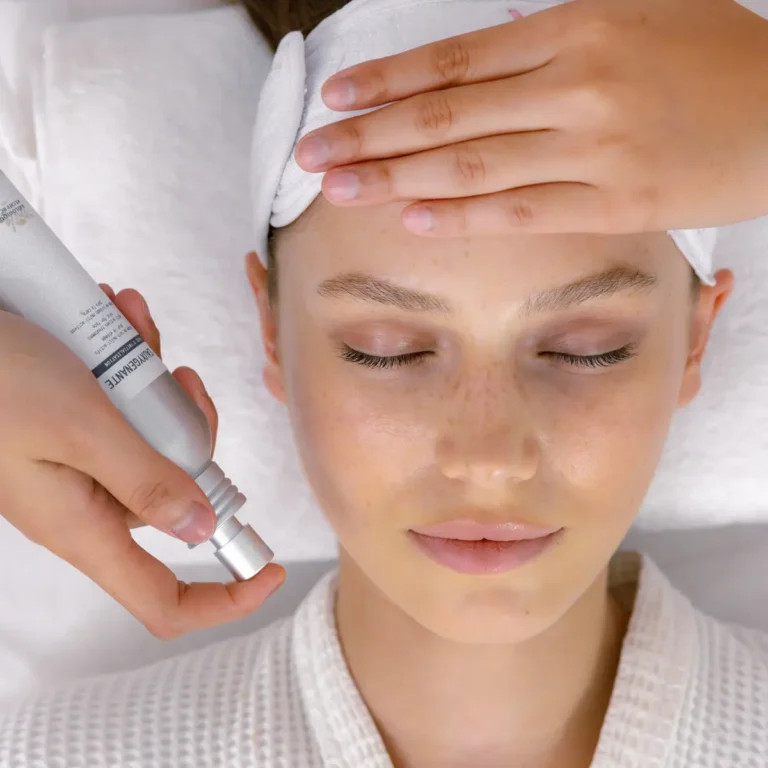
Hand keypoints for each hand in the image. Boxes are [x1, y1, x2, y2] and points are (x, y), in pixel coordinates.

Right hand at [0, 288, 284, 639]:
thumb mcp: (82, 428)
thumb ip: (146, 481)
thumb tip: (202, 528)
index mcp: (86, 527)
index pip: (163, 600)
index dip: (223, 599)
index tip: (272, 571)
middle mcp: (86, 502)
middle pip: (177, 489)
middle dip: (191, 428)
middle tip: (181, 377)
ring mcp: (78, 463)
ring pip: (152, 435)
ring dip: (154, 379)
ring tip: (132, 324)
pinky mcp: (68, 427)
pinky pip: (120, 404)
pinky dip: (126, 362)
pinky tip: (116, 319)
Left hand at [296, 0, 767, 236]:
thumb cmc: (711, 57)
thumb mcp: (634, 11)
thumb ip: (554, 33)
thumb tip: (489, 47)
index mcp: (574, 29)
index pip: (453, 61)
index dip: (386, 83)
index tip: (335, 100)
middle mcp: (573, 87)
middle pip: (445, 116)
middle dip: (368, 137)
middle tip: (312, 157)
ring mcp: (591, 149)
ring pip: (471, 166)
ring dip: (396, 179)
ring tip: (341, 192)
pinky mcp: (613, 205)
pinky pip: (520, 213)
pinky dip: (461, 216)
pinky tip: (412, 218)